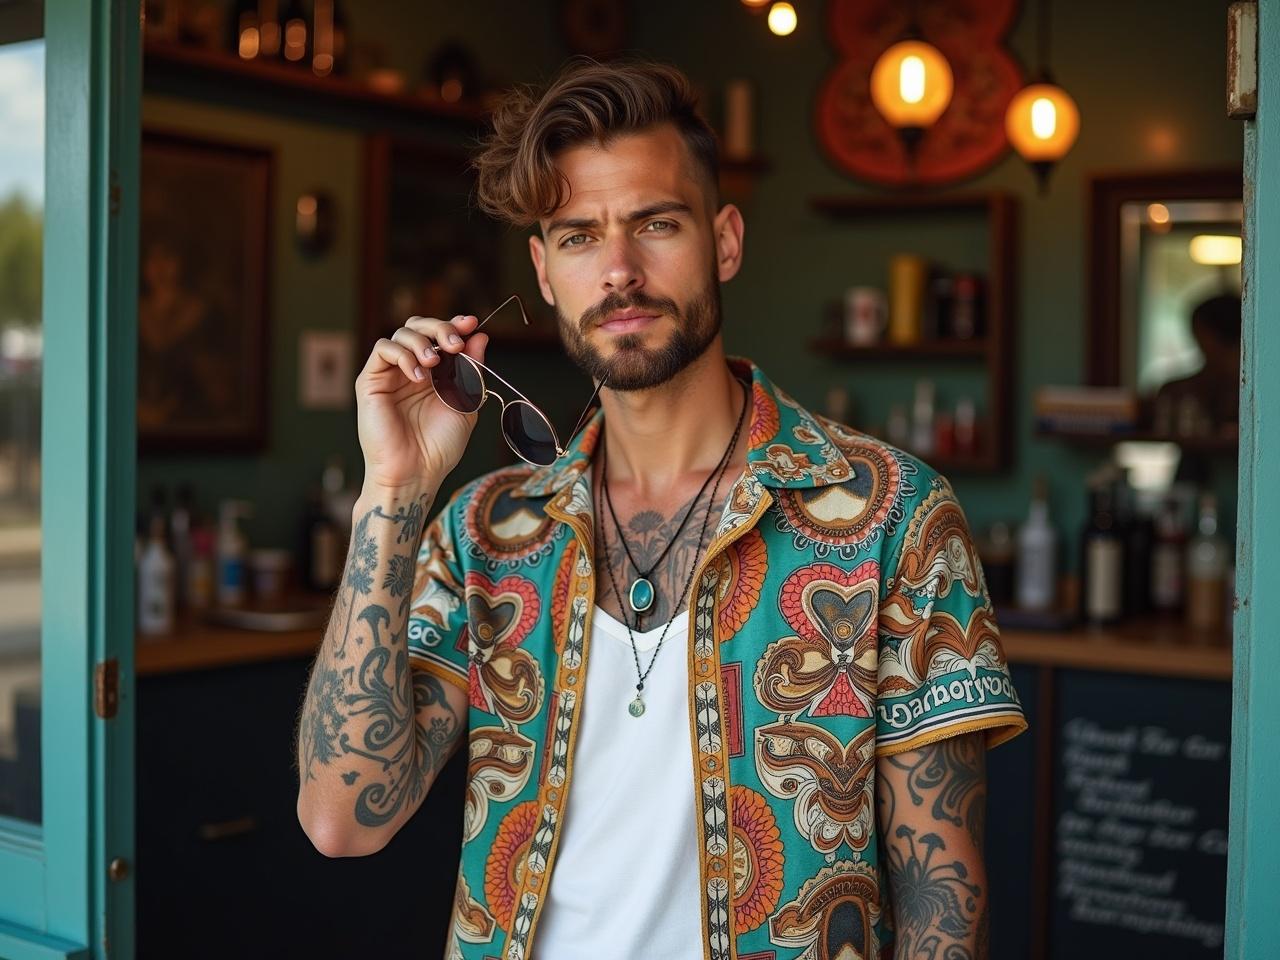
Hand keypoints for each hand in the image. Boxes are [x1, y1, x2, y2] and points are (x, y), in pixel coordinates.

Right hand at [354, 313, 489, 491]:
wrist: (416, 472)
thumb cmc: (439, 446)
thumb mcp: (466, 403)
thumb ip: (472, 370)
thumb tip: (480, 336)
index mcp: (434, 374)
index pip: (439, 336)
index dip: (454, 325)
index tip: (471, 324)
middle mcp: (411, 370)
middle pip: (418, 327)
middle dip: (439, 327)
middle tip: (454, 343)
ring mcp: (390, 375)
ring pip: (401, 334)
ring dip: (422, 341)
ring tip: (435, 362)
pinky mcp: (370, 382)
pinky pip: (382, 350)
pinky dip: (403, 355)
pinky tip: (418, 376)